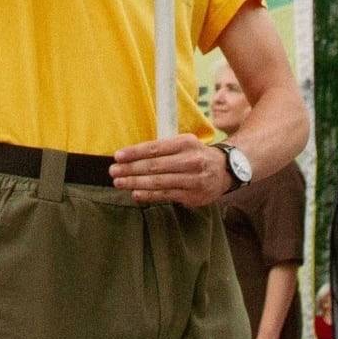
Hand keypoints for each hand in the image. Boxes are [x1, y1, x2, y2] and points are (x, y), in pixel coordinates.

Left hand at [110, 136, 230, 206]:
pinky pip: (166, 195)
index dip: (135, 152)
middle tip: (113, 171)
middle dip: (131, 169)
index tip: (118, 156)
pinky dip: (149, 195)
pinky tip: (136, 194)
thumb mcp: (184, 144)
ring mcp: (193, 179)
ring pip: (159, 182)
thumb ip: (162, 149)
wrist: (224, 170)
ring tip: (120, 183)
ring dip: (136, 183)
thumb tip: (132, 156)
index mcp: (185, 143)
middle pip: (155, 166)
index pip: (155, 148)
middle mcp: (190, 160)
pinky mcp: (193, 195)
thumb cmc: (196, 155)